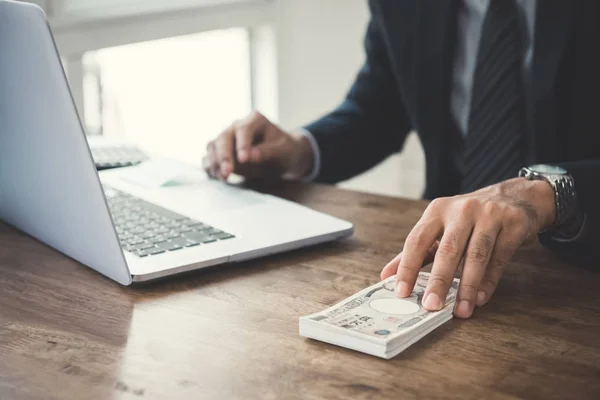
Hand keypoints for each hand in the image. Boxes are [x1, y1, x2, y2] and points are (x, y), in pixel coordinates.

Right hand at [203, 111, 313, 180]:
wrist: (282, 157)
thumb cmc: (285, 151)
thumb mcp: (283, 151)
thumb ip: (268, 152)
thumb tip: (251, 155)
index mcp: (255, 120)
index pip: (244, 130)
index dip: (242, 144)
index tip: (244, 159)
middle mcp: (237, 126)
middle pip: (224, 137)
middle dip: (224, 156)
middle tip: (228, 172)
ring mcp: (228, 139)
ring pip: (213, 146)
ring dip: (215, 162)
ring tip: (224, 177)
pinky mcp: (222, 153)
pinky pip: (210, 158)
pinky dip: (210, 167)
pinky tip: (218, 177)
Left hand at [380, 178, 555, 318]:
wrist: (513, 197)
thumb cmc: (468, 218)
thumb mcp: (440, 227)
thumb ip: (415, 252)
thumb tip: (386, 276)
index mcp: (437, 210)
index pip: (417, 240)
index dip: (407, 266)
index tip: (401, 292)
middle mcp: (461, 210)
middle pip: (448, 249)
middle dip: (438, 281)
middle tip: (431, 306)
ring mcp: (489, 215)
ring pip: (476, 255)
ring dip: (467, 286)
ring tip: (460, 310)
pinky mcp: (512, 224)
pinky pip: (498, 258)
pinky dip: (489, 281)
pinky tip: (479, 298)